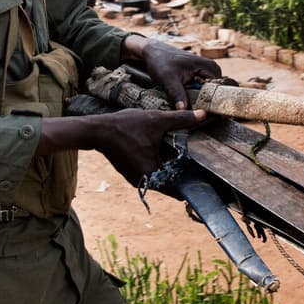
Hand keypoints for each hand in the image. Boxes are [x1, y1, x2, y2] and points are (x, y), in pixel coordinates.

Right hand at [39, 108, 207, 185]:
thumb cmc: (126, 126)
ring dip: (170, 167)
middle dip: (183, 172)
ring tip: (184, 155)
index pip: (179, 189)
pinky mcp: (131, 172)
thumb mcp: (157, 120)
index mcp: (153, 173)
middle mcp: (145, 181)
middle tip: (200, 163)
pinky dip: (158, 163)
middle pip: (171, 181)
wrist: (97, 129)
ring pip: (161, 176)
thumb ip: (181, 119)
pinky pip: (151, 171)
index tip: (206, 177)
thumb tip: (204, 114)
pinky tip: (165, 150)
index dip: (193, 183)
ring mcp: (136, 178)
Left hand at [131, 38, 222, 108]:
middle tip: (197, 116)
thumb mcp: (168, 79)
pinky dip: (198, 97)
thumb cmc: (160, 62)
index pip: (219, 90)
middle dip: (207, 104)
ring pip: (210, 93)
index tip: (204, 116)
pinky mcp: (202, 75)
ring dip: (202, 102)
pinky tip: (190, 104)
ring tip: (192, 111)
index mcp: (209, 67)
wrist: (154, 53)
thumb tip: (183, 111)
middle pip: (216, 93)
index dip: (212, 104)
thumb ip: (177, 94)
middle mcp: (212, 69)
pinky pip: (204, 90)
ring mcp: (208, 72)